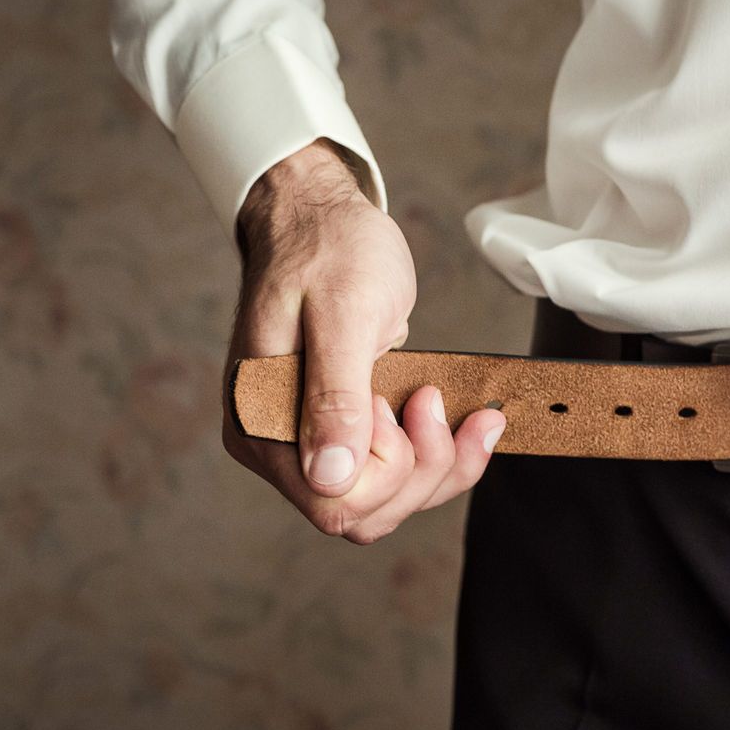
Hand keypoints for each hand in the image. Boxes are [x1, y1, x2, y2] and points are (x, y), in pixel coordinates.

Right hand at [221, 139, 505, 543]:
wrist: (320, 217)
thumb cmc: (328, 249)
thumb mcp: (343, 312)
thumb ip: (334, 395)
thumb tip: (330, 476)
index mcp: (262, 423)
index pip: (335, 501)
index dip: (387, 469)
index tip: (397, 400)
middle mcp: (278, 444)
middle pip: (365, 512)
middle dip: (423, 470)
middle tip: (433, 398)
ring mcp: (309, 441)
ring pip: (387, 501)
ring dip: (441, 465)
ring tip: (467, 413)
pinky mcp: (342, 430)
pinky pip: (395, 473)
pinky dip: (440, 454)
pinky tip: (467, 422)